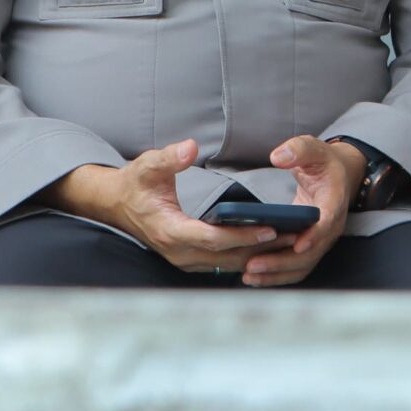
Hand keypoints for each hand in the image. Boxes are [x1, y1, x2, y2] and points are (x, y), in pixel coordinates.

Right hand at [61, 140, 297, 274]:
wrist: (117, 203)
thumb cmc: (136, 183)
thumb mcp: (148, 164)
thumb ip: (170, 157)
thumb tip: (190, 147)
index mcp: (170, 230)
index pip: (213, 238)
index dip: (241, 235)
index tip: (269, 228)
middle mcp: (178, 252)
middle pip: (226, 255)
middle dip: (260, 247)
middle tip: (294, 236)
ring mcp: (183, 259)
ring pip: (227, 263)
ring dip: (257, 254)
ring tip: (290, 241)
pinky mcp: (189, 259)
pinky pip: (222, 262)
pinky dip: (245, 255)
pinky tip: (268, 247)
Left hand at [238, 136, 368, 286]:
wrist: (339, 176)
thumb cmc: (324, 162)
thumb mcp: (314, 148)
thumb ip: (298, 149)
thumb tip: (278, 157)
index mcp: (333, 202)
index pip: (327, 222)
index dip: (314, 236)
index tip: (297, 245)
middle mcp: (330, 227)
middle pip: (311, 253)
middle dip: (282, 262)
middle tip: (252, 265)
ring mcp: (320, 240)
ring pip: (302, 265)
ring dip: (276, 273)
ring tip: (248, 276)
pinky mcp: (309, 247)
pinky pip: (296, 267)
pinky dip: (277, 275)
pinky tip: (254, 277)